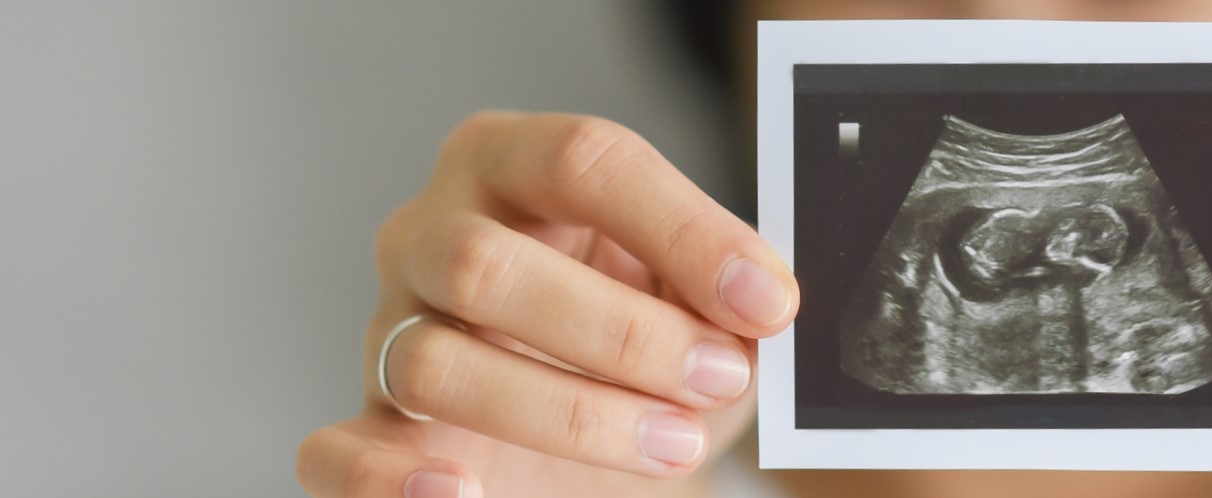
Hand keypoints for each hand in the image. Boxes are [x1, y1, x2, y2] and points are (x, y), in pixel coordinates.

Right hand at [296, 112, 797, 497]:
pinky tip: (461, 494)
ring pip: (435, 363)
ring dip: (570, 413)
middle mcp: (434, 230)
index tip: (767, 301)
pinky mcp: (371, 427)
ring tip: (672, 442)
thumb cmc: (652, 340)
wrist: (612, 437)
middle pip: (488, 263)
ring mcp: (389, 328)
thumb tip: (758, 306)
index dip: (684, 230)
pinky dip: (392, 483)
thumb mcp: (700, 300)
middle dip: (622, 332)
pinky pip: (338, 455)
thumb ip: (720, 290)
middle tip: (718, 376)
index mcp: (518, 165)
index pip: (584, 161)